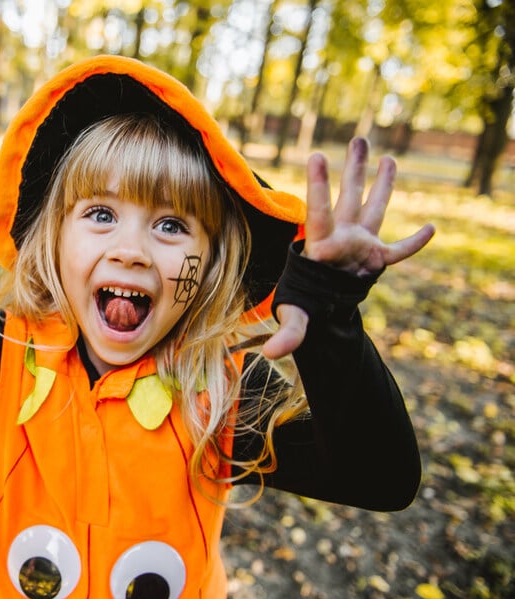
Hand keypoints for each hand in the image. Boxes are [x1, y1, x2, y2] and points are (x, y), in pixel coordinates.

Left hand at [262, 137, 434, 359]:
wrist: (320, 305)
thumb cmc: (303, 304)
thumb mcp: (295, 318)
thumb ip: (288, 333)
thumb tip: (274, 354)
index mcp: (321, 245)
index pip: (319, 210)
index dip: (318, 185)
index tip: (316, 155)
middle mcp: (342, 237)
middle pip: (349, 198)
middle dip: (353, 170)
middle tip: (358, 138)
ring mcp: (360, 244)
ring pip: (374, 208)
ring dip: (382, 184)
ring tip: (387, 156)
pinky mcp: (376, 258)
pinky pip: (399, 249)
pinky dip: (414, 243)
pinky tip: (429, 229)